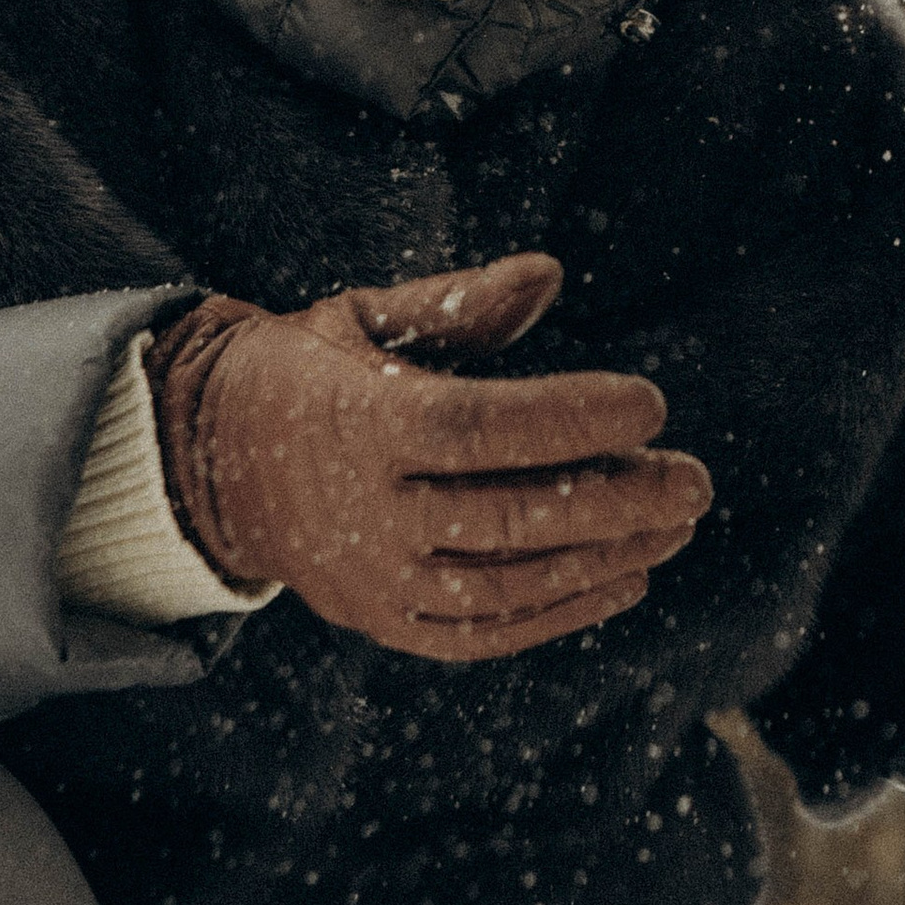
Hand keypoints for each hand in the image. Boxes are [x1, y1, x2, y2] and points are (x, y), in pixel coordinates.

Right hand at [145, 253, 711, 662]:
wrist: (209, 462)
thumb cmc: (310, 370)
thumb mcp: (366, 318)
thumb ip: (459, 303)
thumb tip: (550, 273)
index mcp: (363, 424)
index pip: (483, 427)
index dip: (572, 419)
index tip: (651, 403)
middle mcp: (368, 513)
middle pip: (509, 517)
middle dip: (615, 501)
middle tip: (695, 481)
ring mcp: (373, 580)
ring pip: (505, 585)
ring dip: (602, 560)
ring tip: (676, 526)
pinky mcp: (382, 621)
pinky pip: (480, 632)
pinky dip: (557, 613)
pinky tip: (626, 578)